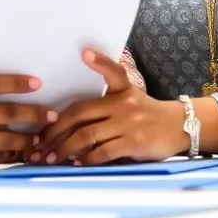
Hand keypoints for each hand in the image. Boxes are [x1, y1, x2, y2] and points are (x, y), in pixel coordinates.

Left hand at [33, 51, 186, 165]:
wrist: (179, 127)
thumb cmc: (147, 113)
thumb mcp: (130, 96)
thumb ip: (106, 101)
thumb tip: (72, 116)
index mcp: (122, 90)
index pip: (110, 71)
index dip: (99, 62)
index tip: (84, 53)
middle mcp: (123, 104)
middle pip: (81, 113)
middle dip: (55, 130)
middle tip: (39, 143)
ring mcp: (128, 123)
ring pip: (87, 136)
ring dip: (65, 149)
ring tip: (50, 158)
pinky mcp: (134, 143)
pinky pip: (103, 152)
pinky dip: (86, 159)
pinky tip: (75, 164)